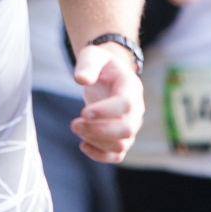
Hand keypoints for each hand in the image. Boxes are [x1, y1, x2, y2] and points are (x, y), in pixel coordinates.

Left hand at [70, 44, 143, 163]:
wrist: (109, 76)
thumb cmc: (101, 65)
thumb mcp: (93, 56)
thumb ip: (88, 64)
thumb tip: (81, 79)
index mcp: (131, 88)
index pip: (126, 104)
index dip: (106, 112)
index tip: (83, 112)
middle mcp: (136, 109)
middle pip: (126, 129)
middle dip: (98, 130)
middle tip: (74, 124)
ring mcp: (131, 126)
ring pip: (121, 145)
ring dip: (96, 141)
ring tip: (76, 127)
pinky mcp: (121, 138)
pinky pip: (117, 155)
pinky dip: (100, 155)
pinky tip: (83, 144)